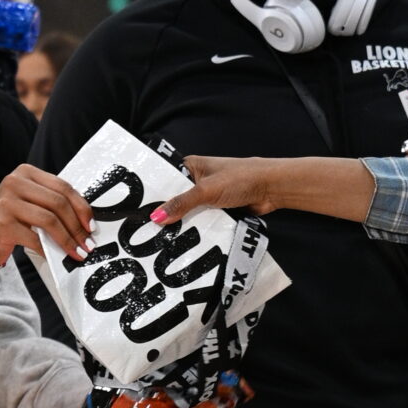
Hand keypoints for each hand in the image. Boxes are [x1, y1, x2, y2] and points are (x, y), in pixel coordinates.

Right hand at [0, 165, 91, 266]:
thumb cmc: (11, 217)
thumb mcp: (31, 200)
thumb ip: (53, 202)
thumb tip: (85, 222)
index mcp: (26, 173)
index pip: (62, 187)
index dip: (82, 208)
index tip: (91, 226)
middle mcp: (15, 183)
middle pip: (58, 203)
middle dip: (77, 227)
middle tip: (87, 243)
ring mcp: (7, 202)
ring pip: (49, 220)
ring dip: (67, 239)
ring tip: (77, 252)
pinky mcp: (3, 224)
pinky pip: (35, 238)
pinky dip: (49, 250)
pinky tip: (56, 256)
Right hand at [156, 155, 373, 225]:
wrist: (272, 188)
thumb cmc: (241, 178)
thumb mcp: (206, 191)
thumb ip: (181, 204)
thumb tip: (156, 218)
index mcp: (191, 166)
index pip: (165, 178)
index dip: (152, 193)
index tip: (136, 210)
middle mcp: (197, 180)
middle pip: (175, 198)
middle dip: (165, 213)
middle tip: (144, 230)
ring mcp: (208, 196)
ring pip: (188, 212)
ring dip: (182, 224)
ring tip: (160, 240)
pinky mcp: (218, 210)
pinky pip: (202, 221)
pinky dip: (196, 230)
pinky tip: (183, 242)